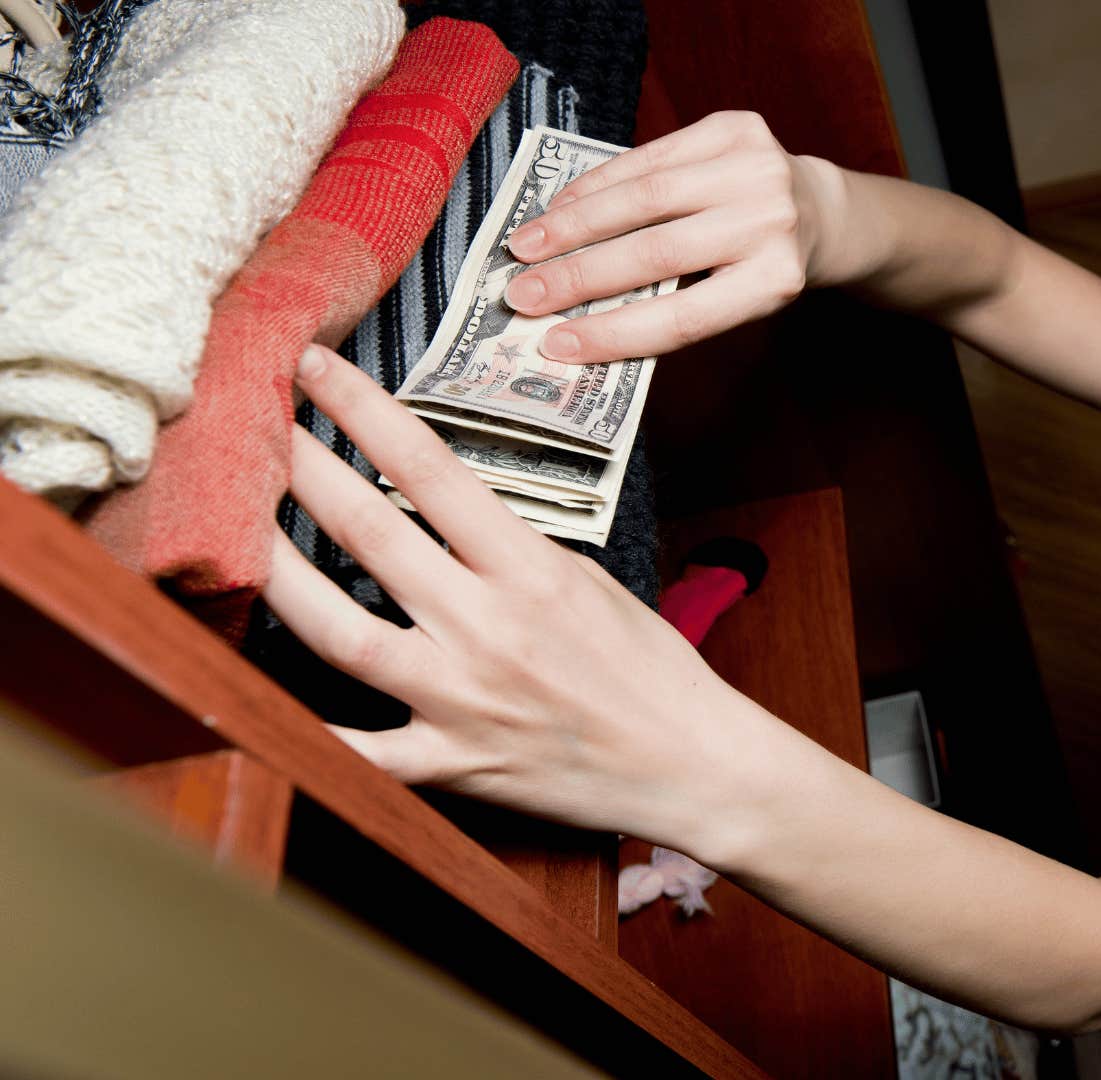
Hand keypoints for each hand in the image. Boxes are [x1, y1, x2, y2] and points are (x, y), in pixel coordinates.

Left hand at [264, 344, 779, 849]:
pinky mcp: (453, 766)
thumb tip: (432, 517)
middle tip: (250, 424)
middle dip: (301, 467)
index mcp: (531, 570)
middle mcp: (489, 628)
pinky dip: (304, 732)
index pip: (429, 469)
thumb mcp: (588, 581)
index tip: (314, 369)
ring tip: (235, 531)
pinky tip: (243, 701)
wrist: (691, 764)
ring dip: (277, 575)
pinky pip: (361, 754)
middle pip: (370, 534)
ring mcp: (463, 700)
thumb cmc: (651, 669)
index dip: (362, 411)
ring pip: (341, 633)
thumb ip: (508, 550)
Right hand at [502, 110, 853, 364]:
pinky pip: (649, 156)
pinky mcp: (736, 127)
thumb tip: (577, 319)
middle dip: (578, 276)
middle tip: (521, 294)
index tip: (556, 344)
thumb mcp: (740, 298)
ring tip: (526, 246)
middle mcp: (771, 222)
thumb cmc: (765, 265)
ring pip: (645, 197)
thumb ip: (676, 302)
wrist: (820, 208)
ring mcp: (756, 168)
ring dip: (574, 224)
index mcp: (775, 281)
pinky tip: (560, 205)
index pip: (684, 317)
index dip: (615, 333)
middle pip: (657, 253)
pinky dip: (597, 183)